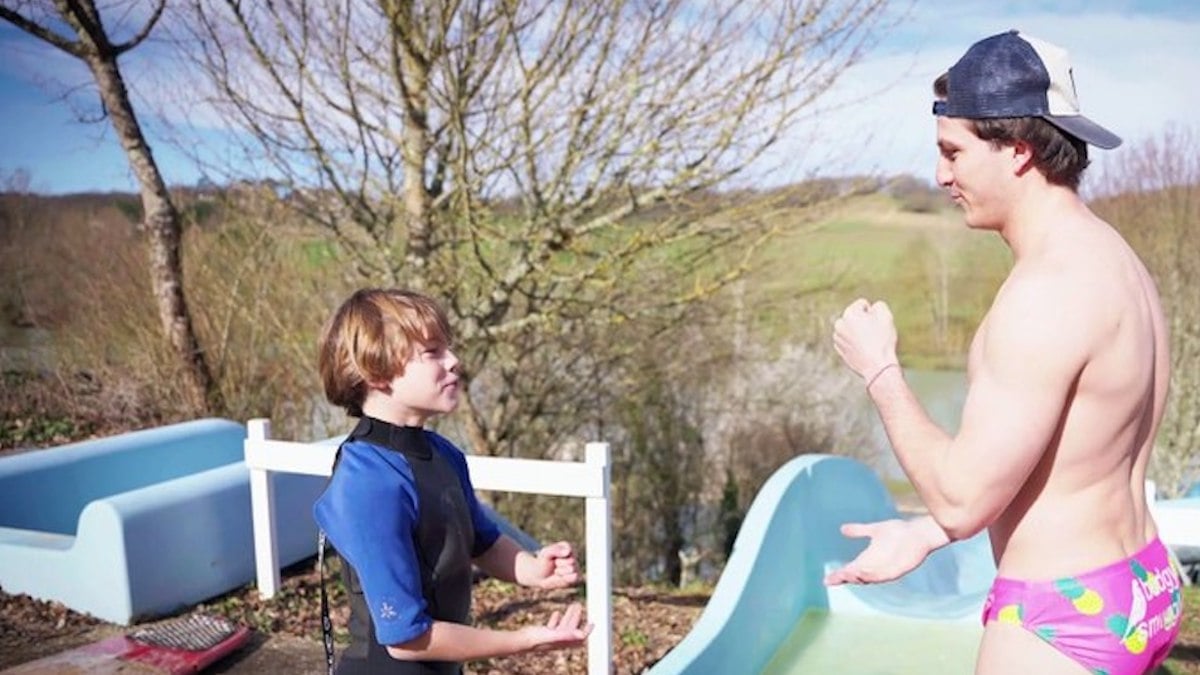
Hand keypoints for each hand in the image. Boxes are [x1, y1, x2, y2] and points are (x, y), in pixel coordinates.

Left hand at [520, 541, 581, 589]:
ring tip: (557, 571)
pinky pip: (575, 578)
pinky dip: (565, 579)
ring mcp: (576, 567)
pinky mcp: (577, 577)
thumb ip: (554, 550)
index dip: (558, 556)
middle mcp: (574, 556)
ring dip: (561, 572)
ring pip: (573, 570)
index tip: (553, 557)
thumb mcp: (544, 553)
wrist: (539, 576)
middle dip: (559, 564)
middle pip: (571, 561)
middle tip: (554, 565)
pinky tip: (560, 578)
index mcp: (567, 547)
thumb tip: (568, 551)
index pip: (568, 550)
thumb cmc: (542, 562)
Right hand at [521, 602, 592, 651]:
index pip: (579, 638)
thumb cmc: (536, 639)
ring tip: (572, 605)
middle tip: (579, 605)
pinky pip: (553, 627)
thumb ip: (567, 634)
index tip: (592, 622)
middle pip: (572, 629)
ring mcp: (551, 637)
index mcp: (563, 641)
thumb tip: (582, 635)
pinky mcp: (544, 634)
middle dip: (577, 618)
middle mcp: (559, 640)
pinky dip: (557, 620)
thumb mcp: (553, 634)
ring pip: (564, 626)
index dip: (587, 630)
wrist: (521, 641)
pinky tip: (557, 613)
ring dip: (569, 616)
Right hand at [823, 517, 945, 585]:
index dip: (839, 576)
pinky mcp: (897, 570)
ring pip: (868, 579)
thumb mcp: (874, 530)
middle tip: (835, 577)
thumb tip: (842, 529)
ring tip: (846, 574)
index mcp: (868, 560)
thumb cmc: (898, 532)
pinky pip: (883, 576)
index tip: (826, 579)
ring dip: (858, 577)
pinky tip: (864, 572)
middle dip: (846, 577)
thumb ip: (859, 530)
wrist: (918, 533)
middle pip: (857, 577)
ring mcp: (886, 570)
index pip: (850, 571)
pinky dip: (873, 576)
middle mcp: (875, 568)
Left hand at [832, 298, 898, 381]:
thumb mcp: (885, 316)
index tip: (877, 324)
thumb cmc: (882, 340)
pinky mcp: (840, 350)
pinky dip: (856, 344)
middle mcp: (839, 324)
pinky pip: (850, 342)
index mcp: (848, 313)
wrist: (877, 366)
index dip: (873, 313)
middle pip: (855, 317)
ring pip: (852, 330)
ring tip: (869, 343)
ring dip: (859, 333)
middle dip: (863, 322)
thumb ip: (878, 305)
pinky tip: (864, 350)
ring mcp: (838, 338)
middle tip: (873, 334)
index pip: (863, 304)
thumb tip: (872, 308)